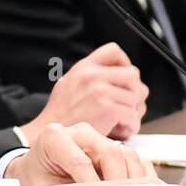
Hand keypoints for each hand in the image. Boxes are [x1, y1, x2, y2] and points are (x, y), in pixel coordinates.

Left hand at [5, 122, 158, 185]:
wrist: (35, 171)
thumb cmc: (37, 179)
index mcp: (55, 137)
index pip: (81, 161)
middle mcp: (80, 133)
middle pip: (111, 154)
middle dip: (117, 184)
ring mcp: (99, 138)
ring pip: (128, 156)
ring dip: (131, 183)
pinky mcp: (114, 148)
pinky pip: (136, 160)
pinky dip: (139, 178)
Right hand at [20, 43, 148, 139]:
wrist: (49, 134)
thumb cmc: (61, 114)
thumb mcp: (69, 84)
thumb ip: (90, 76)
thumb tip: (118, 78)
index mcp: (83, 68)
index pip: (114, 51)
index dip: (124, 64)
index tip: (121, 81)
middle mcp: (91, 75)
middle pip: (132, 74)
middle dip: (134, 92)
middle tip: (126, 106)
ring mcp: (99, 90)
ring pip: (136, 96)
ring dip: (133, 112)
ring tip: (121, 121)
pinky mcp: (106, 108)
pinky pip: (132, 114)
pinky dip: (131, 126)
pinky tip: (120, 130)